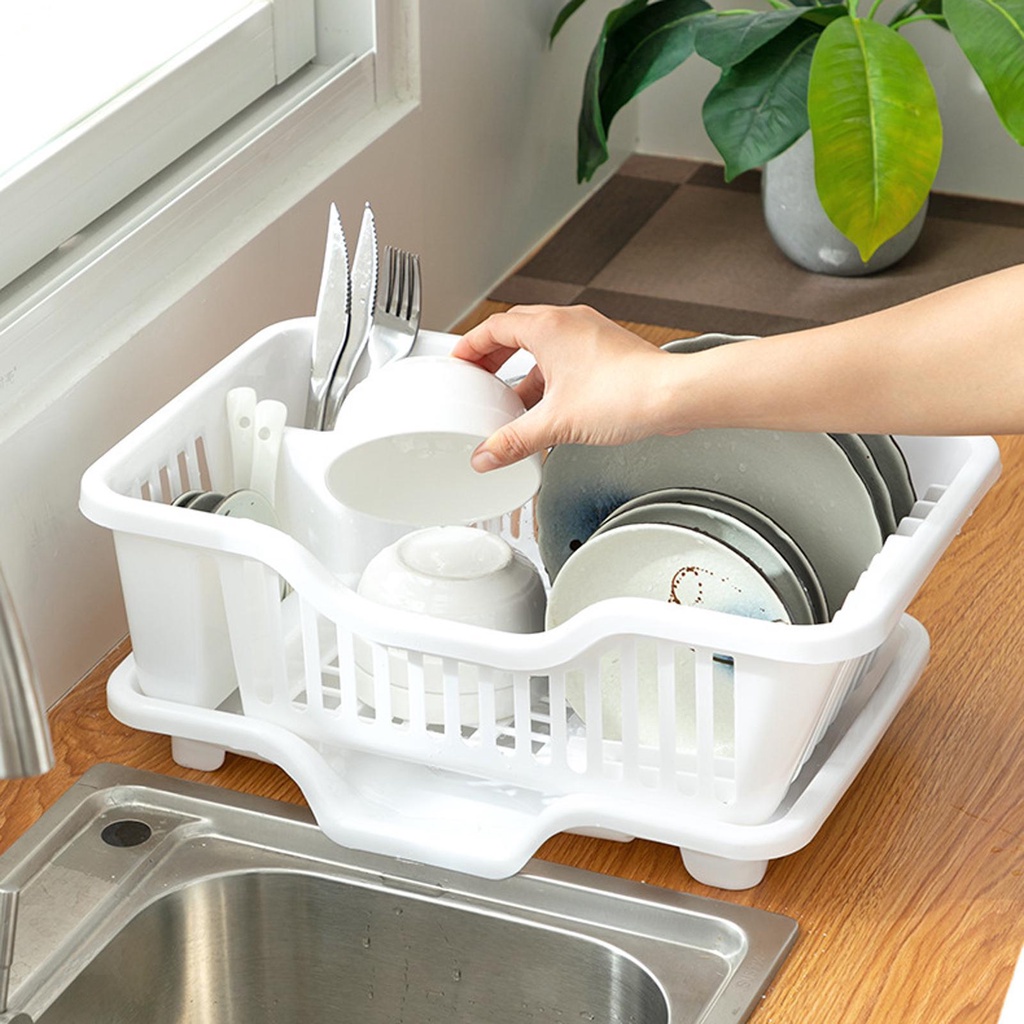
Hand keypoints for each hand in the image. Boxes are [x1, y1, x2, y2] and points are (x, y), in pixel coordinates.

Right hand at [451, 305, 677, 470]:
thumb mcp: (556, 423)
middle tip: (480, 377)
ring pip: (544, 346)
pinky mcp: (607, 352)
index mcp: (548, 327)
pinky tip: (548, 406)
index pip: (494, 327)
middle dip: (494, 356)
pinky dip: (549, 377)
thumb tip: (488, 454)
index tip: (459, 361)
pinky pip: (566, 358)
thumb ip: (515, 441)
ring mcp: (590, 335)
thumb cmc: (625, 393)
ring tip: (512, 400)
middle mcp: (569, 323)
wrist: (673, 396)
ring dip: (524, 370)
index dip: (470, 346)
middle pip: (516, 331)